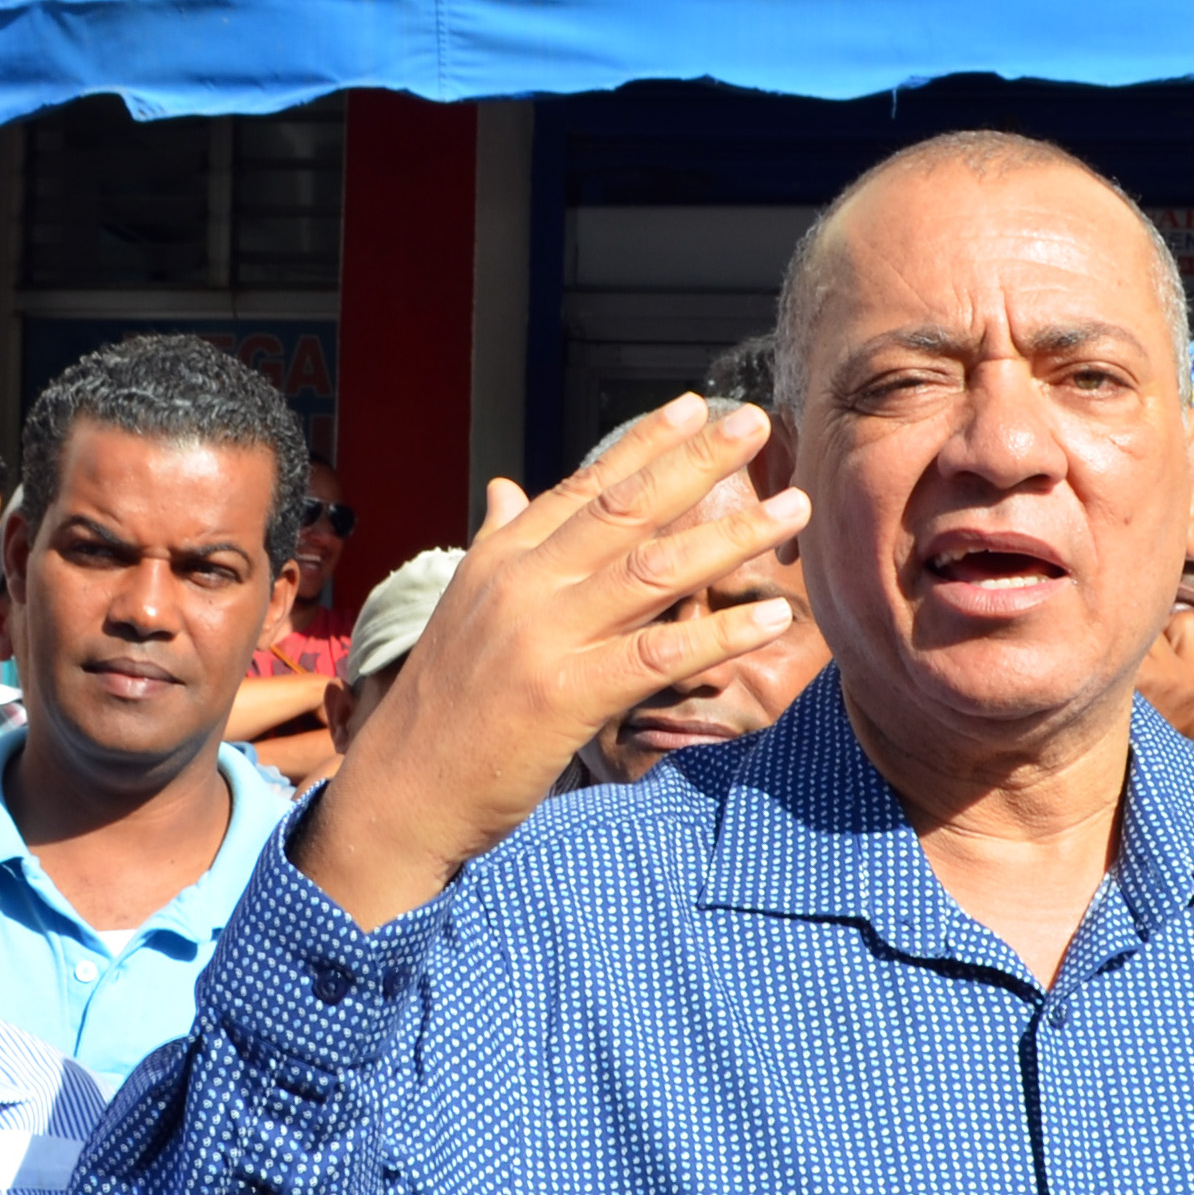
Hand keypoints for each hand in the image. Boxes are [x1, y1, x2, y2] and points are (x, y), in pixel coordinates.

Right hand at [293, 398, 801, 927]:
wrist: (402, 788)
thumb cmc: (442, 706)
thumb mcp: (465, 609)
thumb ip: (497, 544)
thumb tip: (507, 488)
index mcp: (502, 558)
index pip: (585, 485)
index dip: (644, 443)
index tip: (696, 406)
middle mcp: (524, 584)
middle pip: (627, 509)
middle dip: (697, 461)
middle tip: (756, 424)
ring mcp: (545, 637)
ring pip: (654, 571)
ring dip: (731, 535)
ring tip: (790, 508)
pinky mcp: (567, 696)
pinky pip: (660, 656)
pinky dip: (721, 633)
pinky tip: (771, 615)